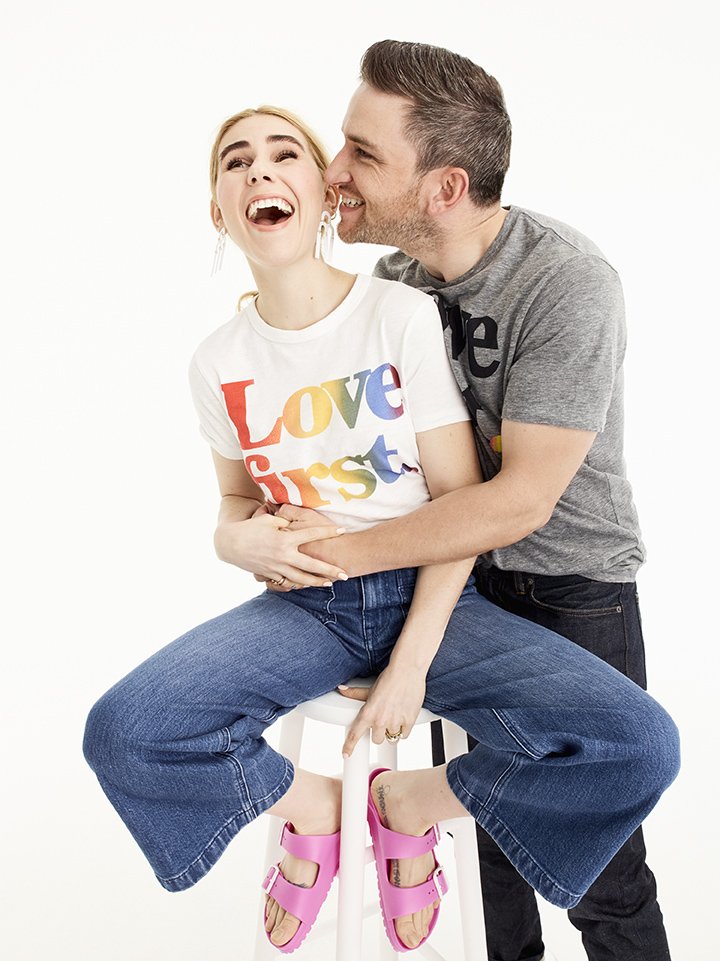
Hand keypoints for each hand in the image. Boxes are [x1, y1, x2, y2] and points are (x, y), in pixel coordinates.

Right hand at [215, 505, 346, 588]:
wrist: (229, 544)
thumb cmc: (249, 528)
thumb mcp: (269, 520)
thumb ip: (286, 523)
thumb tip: (296, 525)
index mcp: (285, 539)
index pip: (312, 534)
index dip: (328, 532)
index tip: (342, 531)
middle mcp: (283, 555)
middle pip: (312, 565)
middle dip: (330, 570)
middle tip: (344, 574)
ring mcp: (277, 567)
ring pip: (301, 579)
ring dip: (317, 582)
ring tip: (330, 584)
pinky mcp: (270, 575)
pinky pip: (287, 582)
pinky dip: (298, 585)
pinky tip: (307, 585)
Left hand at [338, 665, 426, 757]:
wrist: (408, 671)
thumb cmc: (390, 678)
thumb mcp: (370, 688)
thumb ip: (355, 693)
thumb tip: (342, 690)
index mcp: (368, 712)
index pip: (355, 734)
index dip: (349, 746)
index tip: (346, 754)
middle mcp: (380, 720)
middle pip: (376, 740)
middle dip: (379, 732)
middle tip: (383, 721)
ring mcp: (395, 722)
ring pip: (391, 739)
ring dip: (391, 731)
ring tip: (394, 717)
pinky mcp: (409, 722)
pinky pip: (404, 735)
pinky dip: (403, 729)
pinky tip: (403, 717)